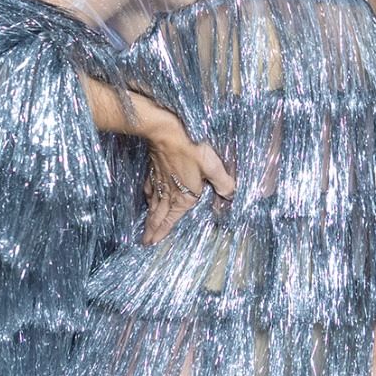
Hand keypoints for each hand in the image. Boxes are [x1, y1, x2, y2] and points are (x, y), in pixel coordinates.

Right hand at [138, 104, 235, 244]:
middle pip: (157, 216)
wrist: (166, 132)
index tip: (152, 243)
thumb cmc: (191, 149)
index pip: (171, 219)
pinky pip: (149, 189)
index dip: (162, 232)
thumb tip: (231, 194)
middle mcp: (168, 193)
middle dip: (151, 230)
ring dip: (149, 217)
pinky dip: (147, 197)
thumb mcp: (212, 166)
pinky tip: (147, 197)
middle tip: (145, 241)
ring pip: (152, 204)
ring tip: (146, 225)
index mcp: (183, 197)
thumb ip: (223, 182)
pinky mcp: (153, 170)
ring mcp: (158, 182)